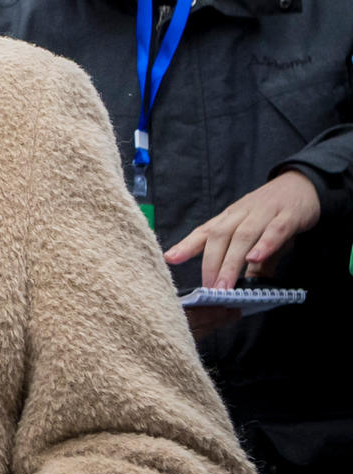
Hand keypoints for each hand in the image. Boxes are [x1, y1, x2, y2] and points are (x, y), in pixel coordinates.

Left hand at [165, 170, 320, 289]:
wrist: (303, 184)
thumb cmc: (275, 213)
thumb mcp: (260, 236)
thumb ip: (254, 262)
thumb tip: (246, 287)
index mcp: (230, 217)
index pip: (205, 231)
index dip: (186, 245)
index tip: (169, 259)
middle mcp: (242, 213)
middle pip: (220, 237)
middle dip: (211, 264)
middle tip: (208, 289)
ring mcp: (264, 213)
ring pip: (243, 236)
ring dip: (232, 262)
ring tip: (225, 284)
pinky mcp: (288, 215)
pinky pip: (275, 230)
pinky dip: (264, 244)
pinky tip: (254, 258)